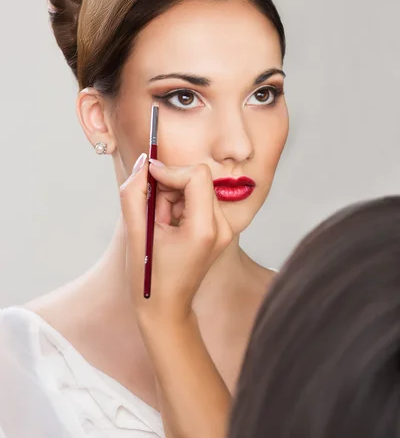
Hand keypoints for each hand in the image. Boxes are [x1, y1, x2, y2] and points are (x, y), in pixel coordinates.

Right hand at [120, 154, 232, 324]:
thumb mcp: (134, 233)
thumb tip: (142, 163)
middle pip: (197, 179)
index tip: (149, 177)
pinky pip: (198, 201)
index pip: (198, 175)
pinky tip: (168, 226)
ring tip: (159, 223)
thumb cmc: (149, 277)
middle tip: (152, 210)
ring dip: (172, 197)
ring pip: (196, 188)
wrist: (166, 309)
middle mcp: (222, 227)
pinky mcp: (219, 230)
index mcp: (204, 229)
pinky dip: (179, 205)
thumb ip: (134, 193)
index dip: (171, 170)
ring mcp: (224, 229)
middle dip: (169, 186)